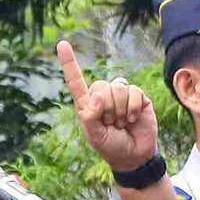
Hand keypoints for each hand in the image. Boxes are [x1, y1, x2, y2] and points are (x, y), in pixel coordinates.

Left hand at [57, 40, 158, 172]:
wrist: (134, 156)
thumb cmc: (111, 146)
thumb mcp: (95, 136)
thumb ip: (91, 117)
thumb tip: (97, 95)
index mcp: (87, 104)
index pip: (76, 81)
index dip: (69, 63)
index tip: (62, 44)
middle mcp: (103, 96)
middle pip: (101, 86)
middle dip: (106, 108)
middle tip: (111, 124)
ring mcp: (121, 95)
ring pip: (118, 88)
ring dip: (120, 111)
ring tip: (122, 123)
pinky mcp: (138, 97)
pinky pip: (134, 92)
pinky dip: (133, 108)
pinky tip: (133, 119)